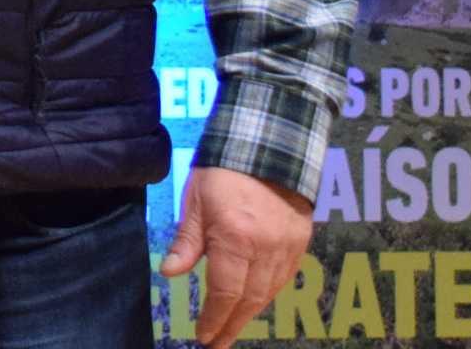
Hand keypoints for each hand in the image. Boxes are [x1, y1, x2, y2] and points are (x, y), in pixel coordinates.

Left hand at [161, 166, 312, 348]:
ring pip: (269, 292)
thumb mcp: (196, 199)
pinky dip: (268, 294)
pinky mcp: (301, 241)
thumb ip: (186, 240)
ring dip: (250, 313)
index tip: (203, 336)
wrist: (271, 141)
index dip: (214, 319)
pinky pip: (285, 278)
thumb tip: (169, 273)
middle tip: (217, 344)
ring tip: (232, 327)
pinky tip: (255, 301)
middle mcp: (265, 248)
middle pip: (249, 300)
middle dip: (231, 326)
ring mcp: (287, 246)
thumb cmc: (224, 169)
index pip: (225, 292)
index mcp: (236, 238)